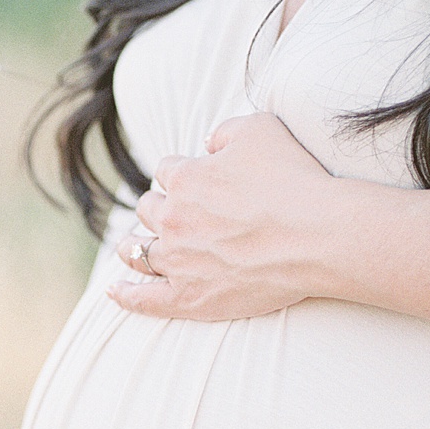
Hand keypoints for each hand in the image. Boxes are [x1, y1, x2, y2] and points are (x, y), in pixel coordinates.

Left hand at [109, 110, 336, 320]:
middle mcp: (173, 219)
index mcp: (185, 179)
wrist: (315, 236)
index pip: (168, 170)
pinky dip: (127, 295)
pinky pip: (145, 299)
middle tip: (167, 214)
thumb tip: (208, 143)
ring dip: (133, 246)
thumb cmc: (293, 180)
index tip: (196, 178)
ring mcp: (177, 261)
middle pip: (149, 210)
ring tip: (129, 247)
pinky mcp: (189, 297)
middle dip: (156, 208)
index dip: (182, 172)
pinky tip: (115, 292)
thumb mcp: (260, 129)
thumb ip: (226, 131)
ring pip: (140, 251)